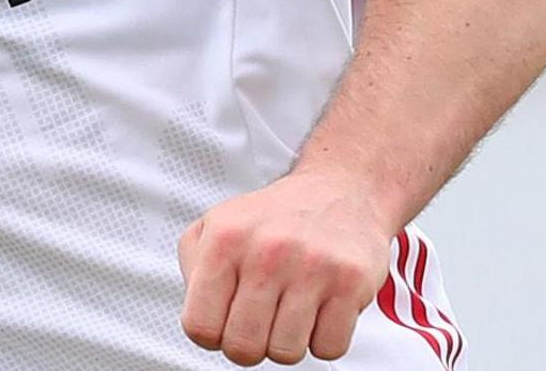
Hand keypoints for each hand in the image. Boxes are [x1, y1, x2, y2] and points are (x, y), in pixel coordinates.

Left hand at [177, 169, 392, 364]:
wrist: (341, 191)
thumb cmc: (275, 218)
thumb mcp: (215, 225)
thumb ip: (194, 269)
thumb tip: (199, 318)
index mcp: (225, 239)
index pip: (200, 326)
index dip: (212, 336)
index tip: (226, 322)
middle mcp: (266, 251)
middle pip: (243, 347)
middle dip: (249, 345)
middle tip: (261, 322)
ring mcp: (311, 267)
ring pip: (286, 354)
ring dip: (288, 342)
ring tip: (291, 310)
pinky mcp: (351, 282)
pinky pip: (329, 349)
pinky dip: (324, 340)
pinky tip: (320, 309)